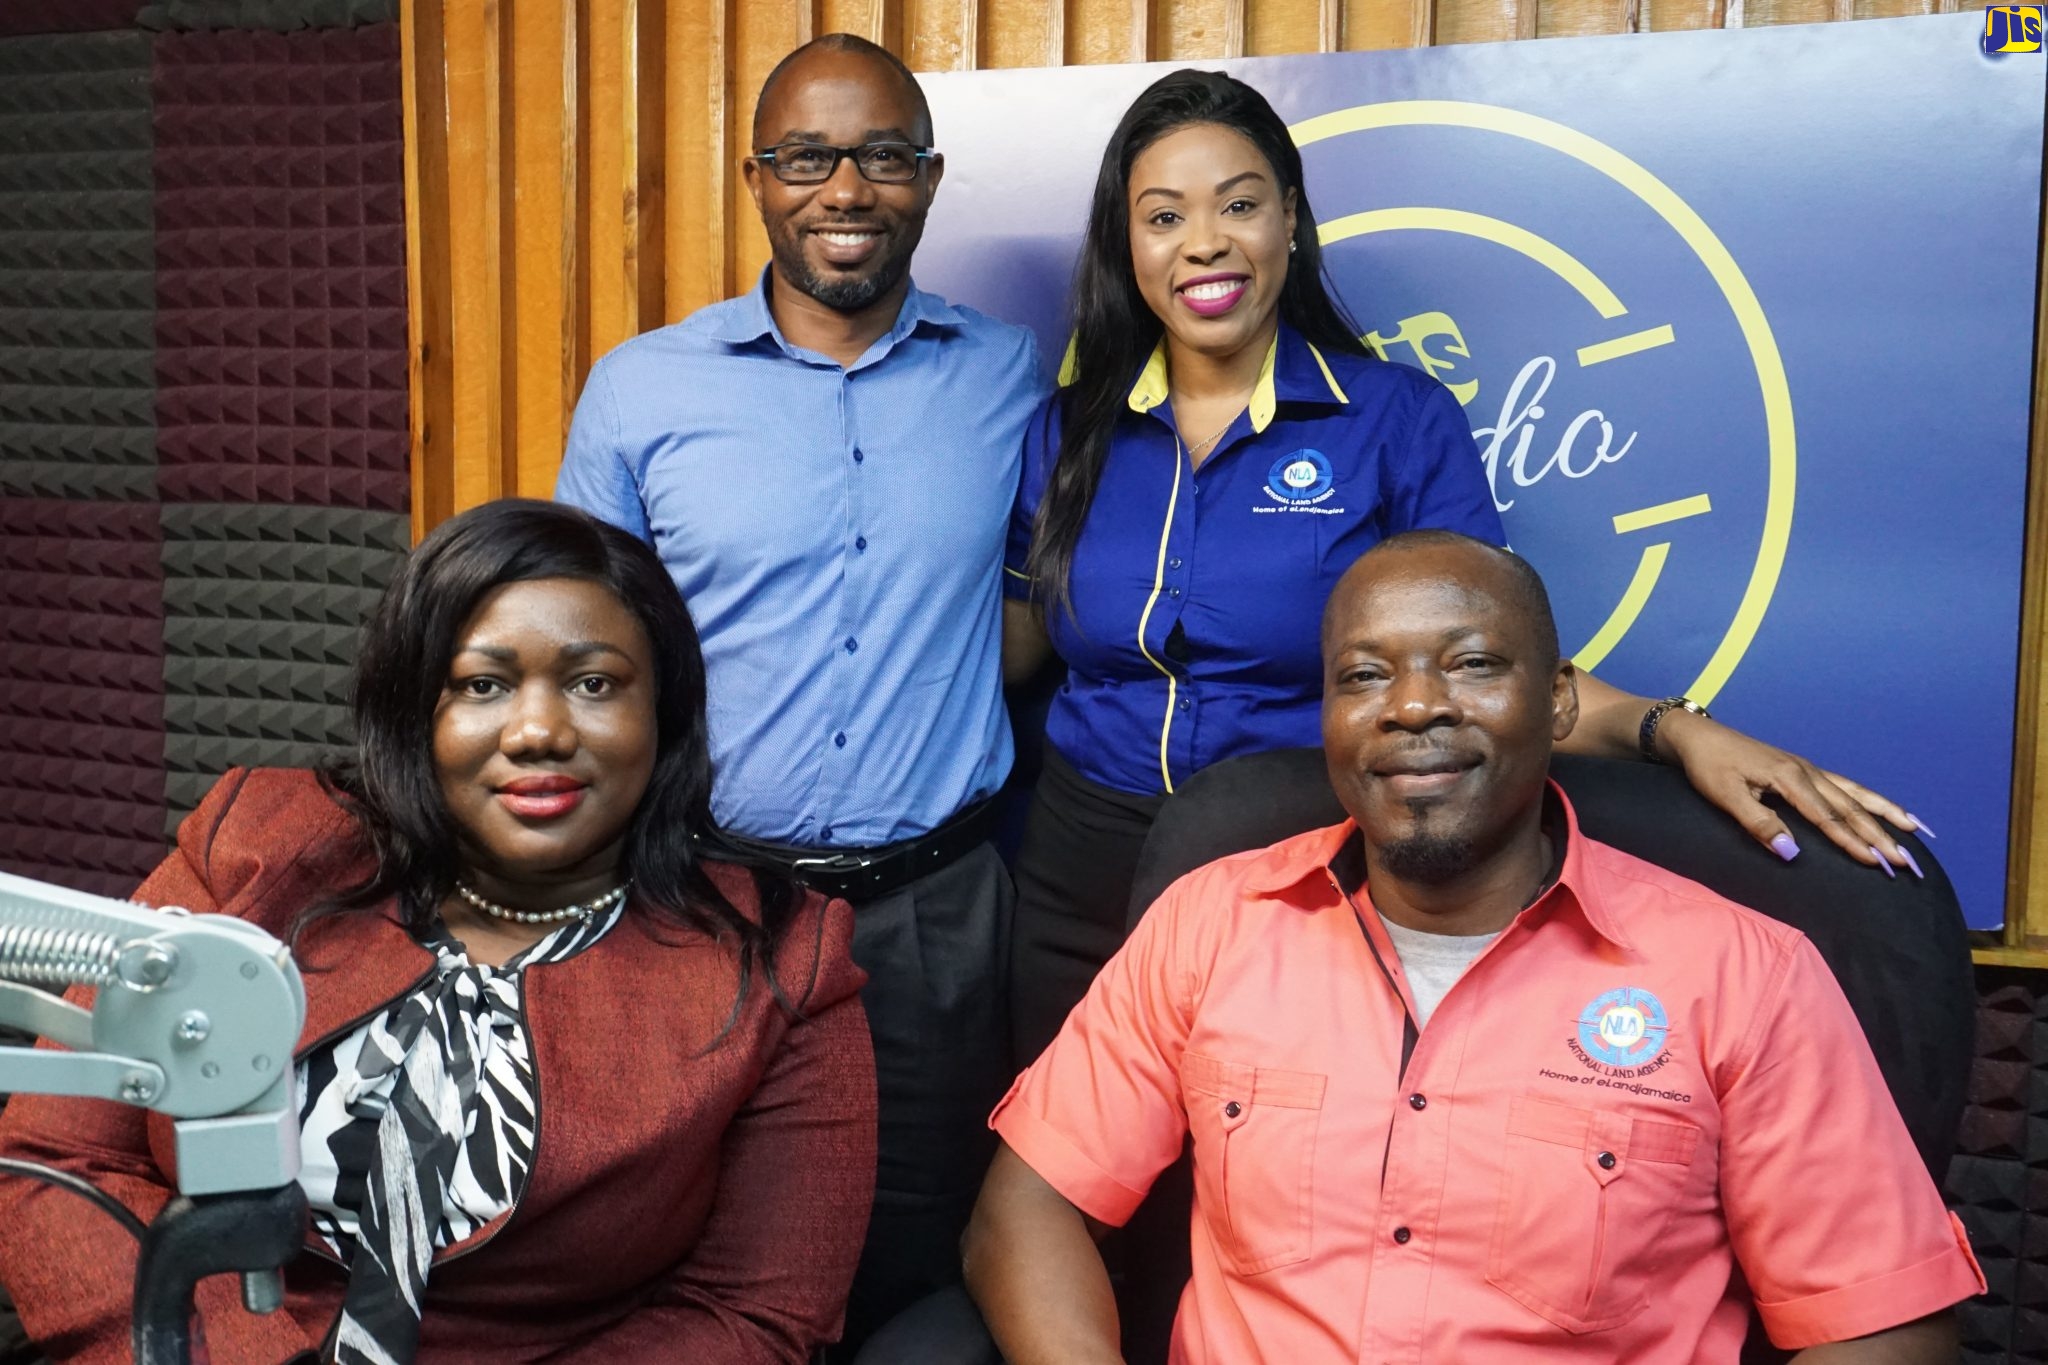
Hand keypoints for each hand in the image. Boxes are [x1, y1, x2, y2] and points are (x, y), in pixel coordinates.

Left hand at [1655, 710, 1926, 876]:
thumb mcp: (1725, 796)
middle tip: (1907, 860)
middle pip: (1851, 807)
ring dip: (1885, 812)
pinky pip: (1844, 786)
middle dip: (1881, 834)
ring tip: (1915, 829)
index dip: (1853, 842)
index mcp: (1789, 778)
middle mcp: (1806, 771)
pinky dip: (1868, 798)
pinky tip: (1882, 808)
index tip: (1878, 863)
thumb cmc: (1708, 766)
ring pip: (1854, 793)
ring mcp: (1807, 768)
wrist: (1697, 736)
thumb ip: (1758, 823)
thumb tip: (1791, 852)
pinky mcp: (1802, 769)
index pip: (1828, 817)